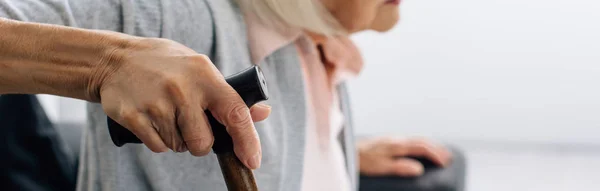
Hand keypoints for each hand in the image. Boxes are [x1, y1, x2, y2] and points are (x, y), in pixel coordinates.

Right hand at [92, 37, 268, 168]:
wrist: (116, 58)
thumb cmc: (167, 66)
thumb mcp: (200, 70)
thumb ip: (229, 94)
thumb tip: (263, 113)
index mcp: (205, 74)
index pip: (236, 113)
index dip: (248, 141)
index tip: (252, 161)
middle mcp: (183, 88)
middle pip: (203, 142)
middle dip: (199, 142)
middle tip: (188, 122)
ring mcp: (157, 102)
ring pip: (179, 147)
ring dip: (176, 140)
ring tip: (166, 113)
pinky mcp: (134, 115)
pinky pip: (158, 147)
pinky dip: (158, 141)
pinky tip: (152, 119)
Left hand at [358, 137, 451, 176]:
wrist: (350, 151)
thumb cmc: (364, 161)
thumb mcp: (382, 167)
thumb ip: (400, 167)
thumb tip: (419, 169)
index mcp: (397, 145)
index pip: (422, 147)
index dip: (436, 154)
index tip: (445, 163)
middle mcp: (397, 139)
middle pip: (422, 141)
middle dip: (437, 148)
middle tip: (448, 158)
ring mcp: (393, 138)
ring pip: (416, 139)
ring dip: (430, 145)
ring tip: (439, 153)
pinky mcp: (389, 141)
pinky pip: (410, 140)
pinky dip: (420, 144)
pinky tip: (420, 150)